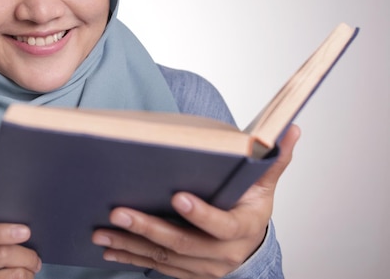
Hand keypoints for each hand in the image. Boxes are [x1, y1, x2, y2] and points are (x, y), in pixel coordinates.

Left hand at [92, 124, 299, 278]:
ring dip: (131, 245)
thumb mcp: (265, 183)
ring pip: (164, 258)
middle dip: (149, 229)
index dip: (201, 214)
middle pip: (183, 244)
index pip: (222, 225)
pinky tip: (109, 249)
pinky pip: (156, 267)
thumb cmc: (252, 206)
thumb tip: (289, 128)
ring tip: (103, 232)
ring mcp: (203, 268)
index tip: (177, 197)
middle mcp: (223, 254)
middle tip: (118, 213)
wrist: (250, 242)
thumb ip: (274, 158)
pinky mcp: (186, 273)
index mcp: (243, 229)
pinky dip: (132, 258)